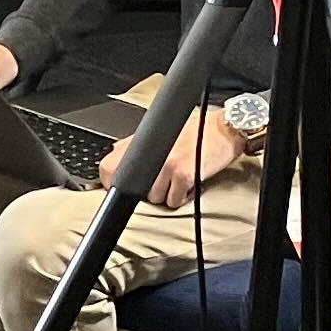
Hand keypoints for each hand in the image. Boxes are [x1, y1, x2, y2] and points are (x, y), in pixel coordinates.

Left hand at [100, 105, 247, 208]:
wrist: (222, 129)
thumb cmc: (194, 132)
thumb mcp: (159, 137)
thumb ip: (139, 151)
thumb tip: (121, 171)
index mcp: (139, 141)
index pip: (108, 168)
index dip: (112, 184)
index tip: (122, 188)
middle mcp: (149, 152)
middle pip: (134, 190)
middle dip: (148, 190)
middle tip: (164, 180)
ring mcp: (166, 164)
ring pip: (154, 198)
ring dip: (167, 194)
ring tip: (178, 180)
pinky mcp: (183, 174)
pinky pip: (173, 201)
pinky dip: (181, 198)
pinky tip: (188, 185)